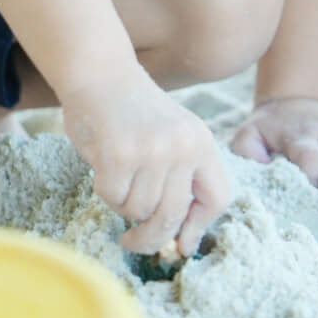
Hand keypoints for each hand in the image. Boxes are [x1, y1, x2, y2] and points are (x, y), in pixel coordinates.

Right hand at [63, 65, 230, 257]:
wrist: (100, 72)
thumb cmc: (132, 113)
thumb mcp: (171, 138)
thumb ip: (180, 181)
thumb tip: (181, 245)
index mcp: (202, 143)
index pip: (217, 199)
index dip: (199, 228)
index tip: (180, 245)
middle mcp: (183, 146)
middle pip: (173, 215)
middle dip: (151, 239)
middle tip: (134, 243)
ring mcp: (152, 149)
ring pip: (140, 210)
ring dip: (124, 207)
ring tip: (118, 181)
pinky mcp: (120, 153)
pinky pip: (114, 197)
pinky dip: (105, 193)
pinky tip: (103, 171)